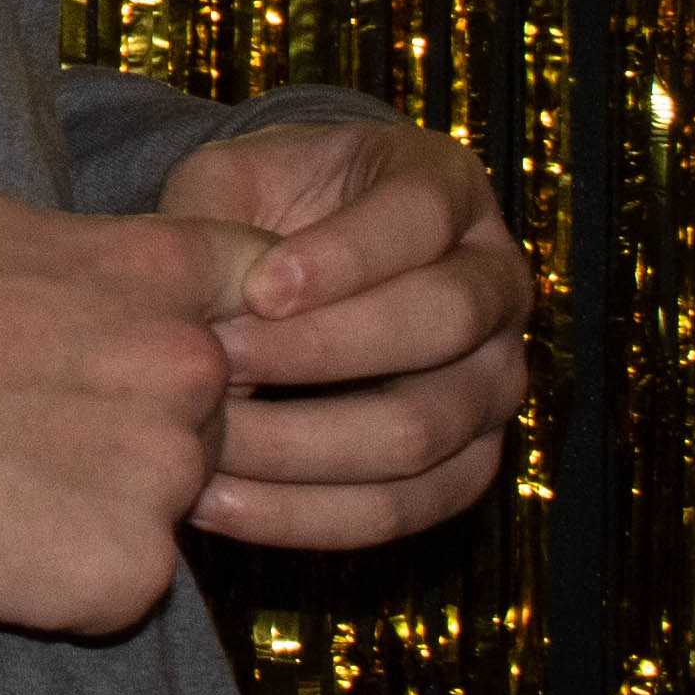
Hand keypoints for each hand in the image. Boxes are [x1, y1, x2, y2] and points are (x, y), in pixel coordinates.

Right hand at [0, 175, 267, 635]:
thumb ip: (67, 235)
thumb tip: (83, 249)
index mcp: (155, 269)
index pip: (256, 282)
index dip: (211, 310)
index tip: (144, 334)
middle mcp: (186, 368)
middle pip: (214, 404)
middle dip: (145, 414)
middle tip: (38, 421)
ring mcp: (166, 476)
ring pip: (171, 495)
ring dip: (109, 496)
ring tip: (1, 481)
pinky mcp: (132, 571)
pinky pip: (127, 577)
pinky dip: (74, 570)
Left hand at [157, 118, 532, 550]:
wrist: (290, 268)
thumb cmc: (257, 207)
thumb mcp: (228, 181)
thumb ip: (216, 224)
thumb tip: (198, 318)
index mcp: (445, 185)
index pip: (417, 218)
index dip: (342, 256)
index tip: (256, 288)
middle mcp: (495, 281)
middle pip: (441, 321)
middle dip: (319, 350)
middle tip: (216, 361)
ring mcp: (496, 377)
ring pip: (425, 428)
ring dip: (304, 443)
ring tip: (205, 439)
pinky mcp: (470, 461)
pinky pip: (408, 507)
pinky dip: (309, 513)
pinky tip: (219, 500)